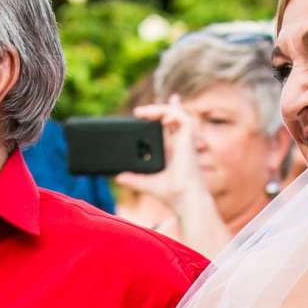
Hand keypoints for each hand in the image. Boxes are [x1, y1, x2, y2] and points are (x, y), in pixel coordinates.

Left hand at [119, 104, 228, 256]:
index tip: (153, 112)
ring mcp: (186, 141)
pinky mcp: (189, 140)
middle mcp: (181, 144)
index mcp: (174, 152)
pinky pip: (183, 119)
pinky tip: (161, 119)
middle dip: (166, 107)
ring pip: (178, 115)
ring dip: (161, 109)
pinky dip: (173, 114)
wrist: (184, 199)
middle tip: (139, 111)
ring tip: (143, 113)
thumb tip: (118, 178)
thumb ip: (133, 179)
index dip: (167, 116)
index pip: (172, 129)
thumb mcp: (147, 183)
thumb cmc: (172, 195)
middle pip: (176, 118)